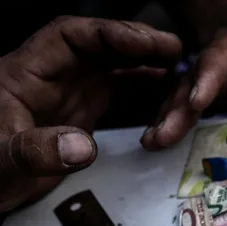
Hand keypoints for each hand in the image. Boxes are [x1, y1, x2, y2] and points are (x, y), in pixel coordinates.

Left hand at [0, 17, 181, 213]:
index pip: (71, 36)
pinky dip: (142, 91)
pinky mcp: (80, 113)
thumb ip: (38, 151)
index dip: (111, 34)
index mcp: (26, 72)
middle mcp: (52, 76)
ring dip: (145, 66)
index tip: (148, 44)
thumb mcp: (2, 161)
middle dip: (138, 44)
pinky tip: (164, 95)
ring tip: (180, 71)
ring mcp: (68, 93)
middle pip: (100, 46)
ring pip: (113, 67)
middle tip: (177, 51)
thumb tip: (85, 147)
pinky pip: (117, 92)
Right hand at [140, 18, 226, 149]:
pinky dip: (168, 126)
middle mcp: (212, 63)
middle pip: (191, 83)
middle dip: (177, 109)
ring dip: (166, 121)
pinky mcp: (201, 98)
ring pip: (179, 98)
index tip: (198, 102)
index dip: (208, 80)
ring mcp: (203, 81)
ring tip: (152, 143)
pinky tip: (154, 145)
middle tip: (163, 135)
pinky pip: (182, 110)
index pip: (219, 60)